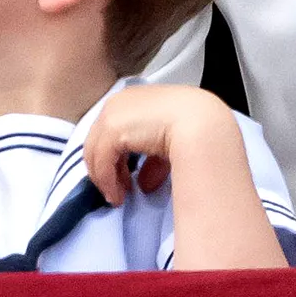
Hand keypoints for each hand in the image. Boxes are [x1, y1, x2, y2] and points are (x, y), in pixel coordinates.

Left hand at [83, 84, 235, 205]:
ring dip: (105, 177)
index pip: (113, 129)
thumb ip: (153, 161)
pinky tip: (117, 194)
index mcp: (134, 99)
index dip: (116, 156)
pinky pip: (101, 160)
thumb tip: (144, 184)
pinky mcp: (111, 129)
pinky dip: (106, 180)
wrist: (201, 122)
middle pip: (99, 139)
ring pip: (95, 150)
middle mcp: (118, 102)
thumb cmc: (194, 127)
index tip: (126, 179)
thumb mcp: (169, 144)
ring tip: (116, 197)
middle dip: (107, 167)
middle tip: (117, 191)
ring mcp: (112, 114)